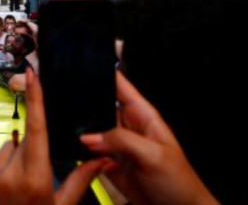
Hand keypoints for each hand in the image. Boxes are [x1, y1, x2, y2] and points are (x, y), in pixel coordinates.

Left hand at [0, 69, 102, 204]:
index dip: (36, 98)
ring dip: (15, 162)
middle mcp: (9, 177)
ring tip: (21, 190)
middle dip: (33, 151)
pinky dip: (0, 173)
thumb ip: (83, 180)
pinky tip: (6, 195)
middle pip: (23, 142)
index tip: (33, 74)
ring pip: (6, 152)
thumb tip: (106, 157)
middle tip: (38, 178)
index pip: (36, 129)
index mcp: (35, 180)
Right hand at [80, 73, 218, 204]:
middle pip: (100, 105)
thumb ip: (121, 141)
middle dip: (85, 104)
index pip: (121, 86)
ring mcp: (117, 146)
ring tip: (70, 130)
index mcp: (143, 116)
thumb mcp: (153, 156)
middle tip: (68, 105)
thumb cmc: (178, 182)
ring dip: (81, 130)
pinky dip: (80, 152)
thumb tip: (90, 136)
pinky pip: (88, 153)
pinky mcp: (108, 164)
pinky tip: (76, 152)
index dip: (104, 73)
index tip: (83, 65)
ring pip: (91, 130)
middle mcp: (127, 128)